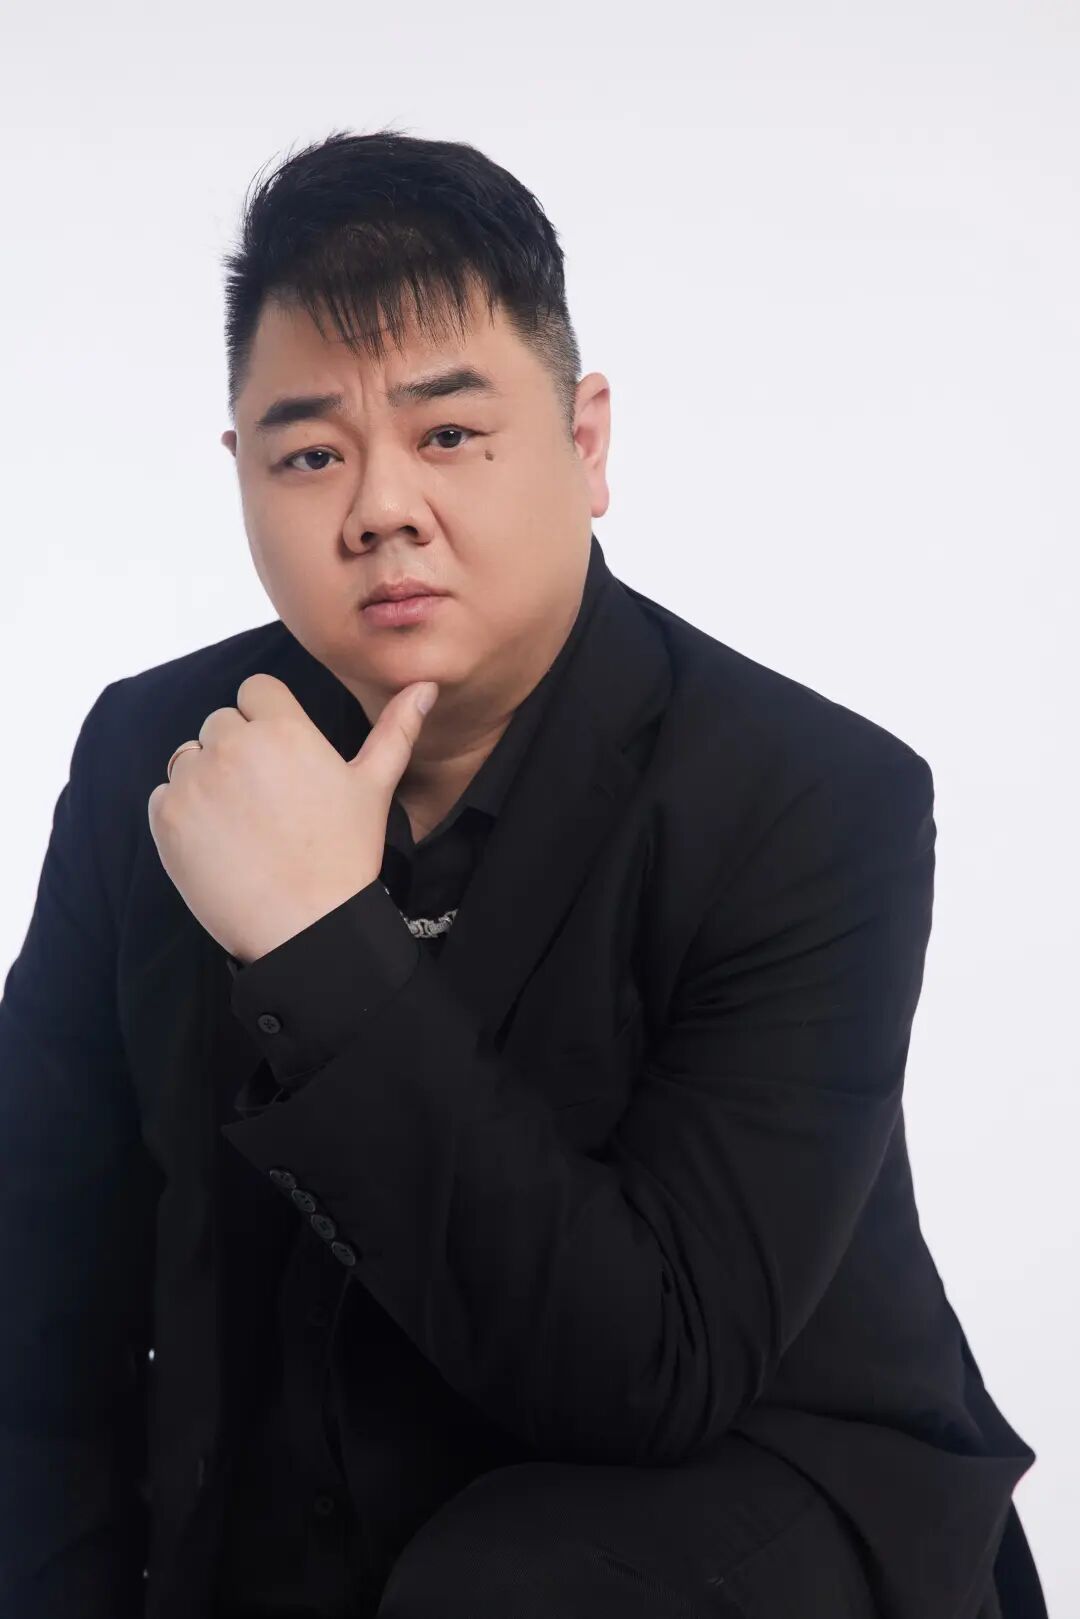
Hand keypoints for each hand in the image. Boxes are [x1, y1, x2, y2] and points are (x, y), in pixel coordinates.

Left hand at [147, 672, 437, 962]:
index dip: (269, 722)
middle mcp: (233, 744)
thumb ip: (396, 729)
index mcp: (283, 729)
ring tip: (244, 825)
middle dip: (238, 752)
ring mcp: (195, 780)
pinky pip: (164, 795)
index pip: (256, 691)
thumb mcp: (375, 787)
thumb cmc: (346, 855)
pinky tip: (221, 843)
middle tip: (268, 801)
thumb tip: (426, 685)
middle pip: (221, 723)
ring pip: (190, 757)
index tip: (282, 760)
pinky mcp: (168, 817)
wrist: (307, 928)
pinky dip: (184, 815)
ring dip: (208, 780)